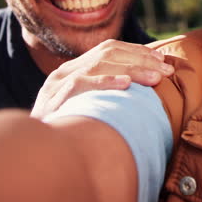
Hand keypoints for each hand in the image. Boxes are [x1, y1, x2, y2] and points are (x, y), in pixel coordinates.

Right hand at [30, 39, 172, 118]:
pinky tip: (126, 85)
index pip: (108, 49)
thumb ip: (108, 94)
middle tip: (167, 70)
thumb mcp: (88, 107)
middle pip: (107, 55)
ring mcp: (56, 84)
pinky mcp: (52, 100)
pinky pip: (80, 85)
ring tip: (155, 78)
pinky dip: (104, 82)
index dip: (137, 51)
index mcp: (74, 70)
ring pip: (97, 66)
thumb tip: (144, 87)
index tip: (162, 58)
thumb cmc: (66, 131)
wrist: (34, 152)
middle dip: (141, 60)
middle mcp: (64, 72)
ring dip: (131, 70)